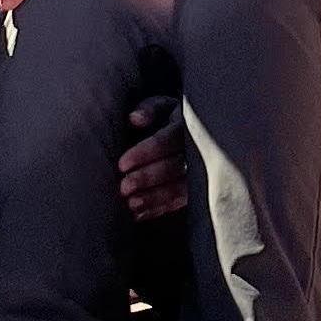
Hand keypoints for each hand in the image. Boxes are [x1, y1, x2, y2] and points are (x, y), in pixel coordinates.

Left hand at [118, 93, 185, 220]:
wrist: (190, 130)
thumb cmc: (166, 117)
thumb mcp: (160, 106)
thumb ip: (148, 109)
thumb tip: (134, 119)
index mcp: (186, 124)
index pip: (169, 139)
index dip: (146, 152)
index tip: (122, 164)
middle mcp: (196, 149)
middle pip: (175, 166)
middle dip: (148, 178)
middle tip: (123, 187)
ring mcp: (199, 172)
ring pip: (180, 188)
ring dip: (154, 198)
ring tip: (131, 204)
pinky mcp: (196, 190)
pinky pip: (179, 202)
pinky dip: (158, 209)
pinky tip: (138, 214)